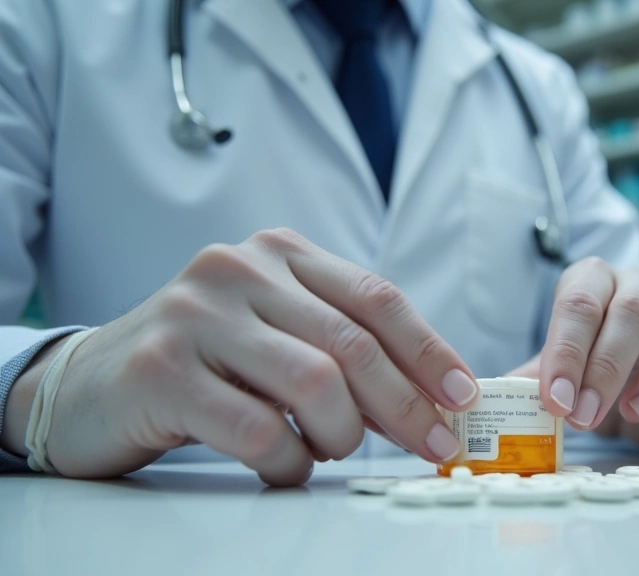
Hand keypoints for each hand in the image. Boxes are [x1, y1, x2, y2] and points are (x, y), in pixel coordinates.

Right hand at [0, 229, 477, 485]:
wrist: (92, 382)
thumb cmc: (205, 362)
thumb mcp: (276, 330)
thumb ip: (341, 344)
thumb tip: (431, 394)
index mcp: (279, 255)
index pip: (377, 299)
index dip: (430, 352)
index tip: (463, 398)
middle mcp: (238, 271)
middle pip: (354, 343)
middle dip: (406, 404)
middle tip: (431, 445)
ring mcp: (196, 316)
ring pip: (315, 384)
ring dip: (340, 434)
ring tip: (328, 449)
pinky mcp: (163, 369)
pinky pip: (259, 429)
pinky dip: (288, 461)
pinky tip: (283, 464)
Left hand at [509, 257, 638, 441]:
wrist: (638, 385)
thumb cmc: (592, 364)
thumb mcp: (559, 365)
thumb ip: (533, 376)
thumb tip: (500, 394)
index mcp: (593, 281)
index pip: (578, 304)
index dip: (566, 351)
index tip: (554, 399)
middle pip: (630, 312)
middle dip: (605, 368)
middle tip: (583, 417)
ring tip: (632, 413)